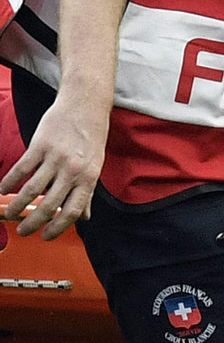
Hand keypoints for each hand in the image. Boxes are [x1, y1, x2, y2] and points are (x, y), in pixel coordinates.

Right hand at [0, 94, 107, 239]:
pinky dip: (9, 182)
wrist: (86, 105)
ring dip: (17, 205)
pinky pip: (21, 169)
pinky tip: (2, 190)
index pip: (72, 211)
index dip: (58, 227)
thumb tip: (84, 217)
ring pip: (31, 189)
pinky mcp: (40, 145)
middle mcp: (73, 170)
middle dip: (33, 222)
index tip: (45, 236)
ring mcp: (56, 157)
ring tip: (9, 214)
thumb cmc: (91, 137)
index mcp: (89, 178)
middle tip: (23, 231)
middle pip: (49, 204)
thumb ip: (87, 192)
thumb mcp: (96, 165)